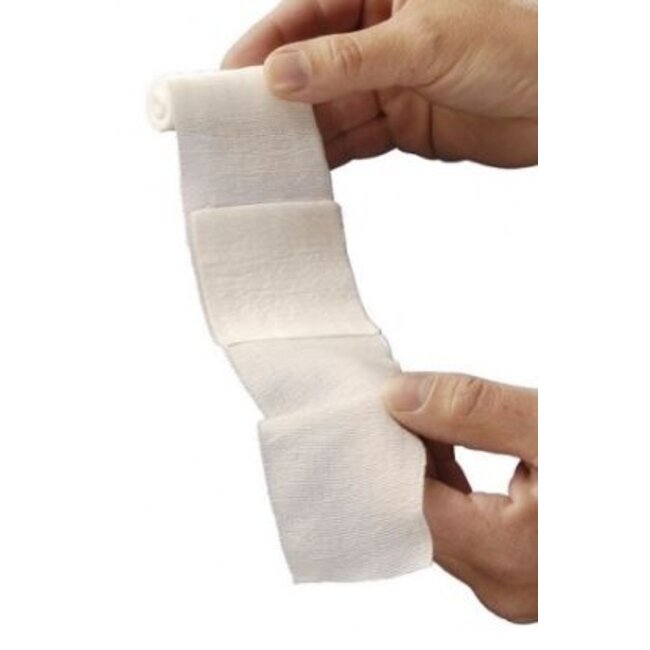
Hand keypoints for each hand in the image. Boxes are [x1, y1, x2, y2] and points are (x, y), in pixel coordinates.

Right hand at [223, 0, 536, 167]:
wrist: (562, 107)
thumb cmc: (513, 47)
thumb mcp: (421, 43)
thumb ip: (347, 62)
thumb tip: (279, 76)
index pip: (305, 15)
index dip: (264, 47)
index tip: (228, 80)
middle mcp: (380, 36)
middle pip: (312, 66)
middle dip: (277, 97)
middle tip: (238, 127)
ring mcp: (390, 82)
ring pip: (330, 108)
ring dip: (301, 133)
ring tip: (265, 156)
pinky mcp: (402, 124)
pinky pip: (355, 138)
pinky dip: (331, 154)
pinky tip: (306, 167)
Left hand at [383, 372, 537, 622]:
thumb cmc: (632, 469)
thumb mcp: (557, 428)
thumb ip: (472, 410)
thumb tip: (400, 397)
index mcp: (505, 560)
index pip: (408, 503)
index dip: (388, 450)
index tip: (380, 405)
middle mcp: (505, 585)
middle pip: (422, 515)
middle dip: (407, 455)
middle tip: (399, 401)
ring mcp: (519, 581)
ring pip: (444, 519)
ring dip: (430, 466)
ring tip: (428, 415)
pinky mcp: (531, 566)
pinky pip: (470, 523)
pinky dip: (455, 482)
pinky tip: (454, 444)